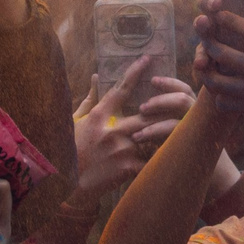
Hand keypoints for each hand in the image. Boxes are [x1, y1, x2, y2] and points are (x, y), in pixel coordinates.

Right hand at [74, 59, 194, 198]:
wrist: (67, 184)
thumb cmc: (70, 150)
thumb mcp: (76, 122)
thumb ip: (89, 99)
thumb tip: (96, 77)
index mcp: (98, 116)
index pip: (120, 89)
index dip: (135, 72)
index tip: (147, 59)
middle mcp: (112, 129)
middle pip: (146, 113)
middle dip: (161, 109)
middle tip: (176, 103)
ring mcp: (121, 149)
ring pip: (152, 136)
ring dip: (162, 134)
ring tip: (176, 130)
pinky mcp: (127, 168)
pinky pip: (150, 160)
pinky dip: (158, 159)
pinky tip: (167, 157)